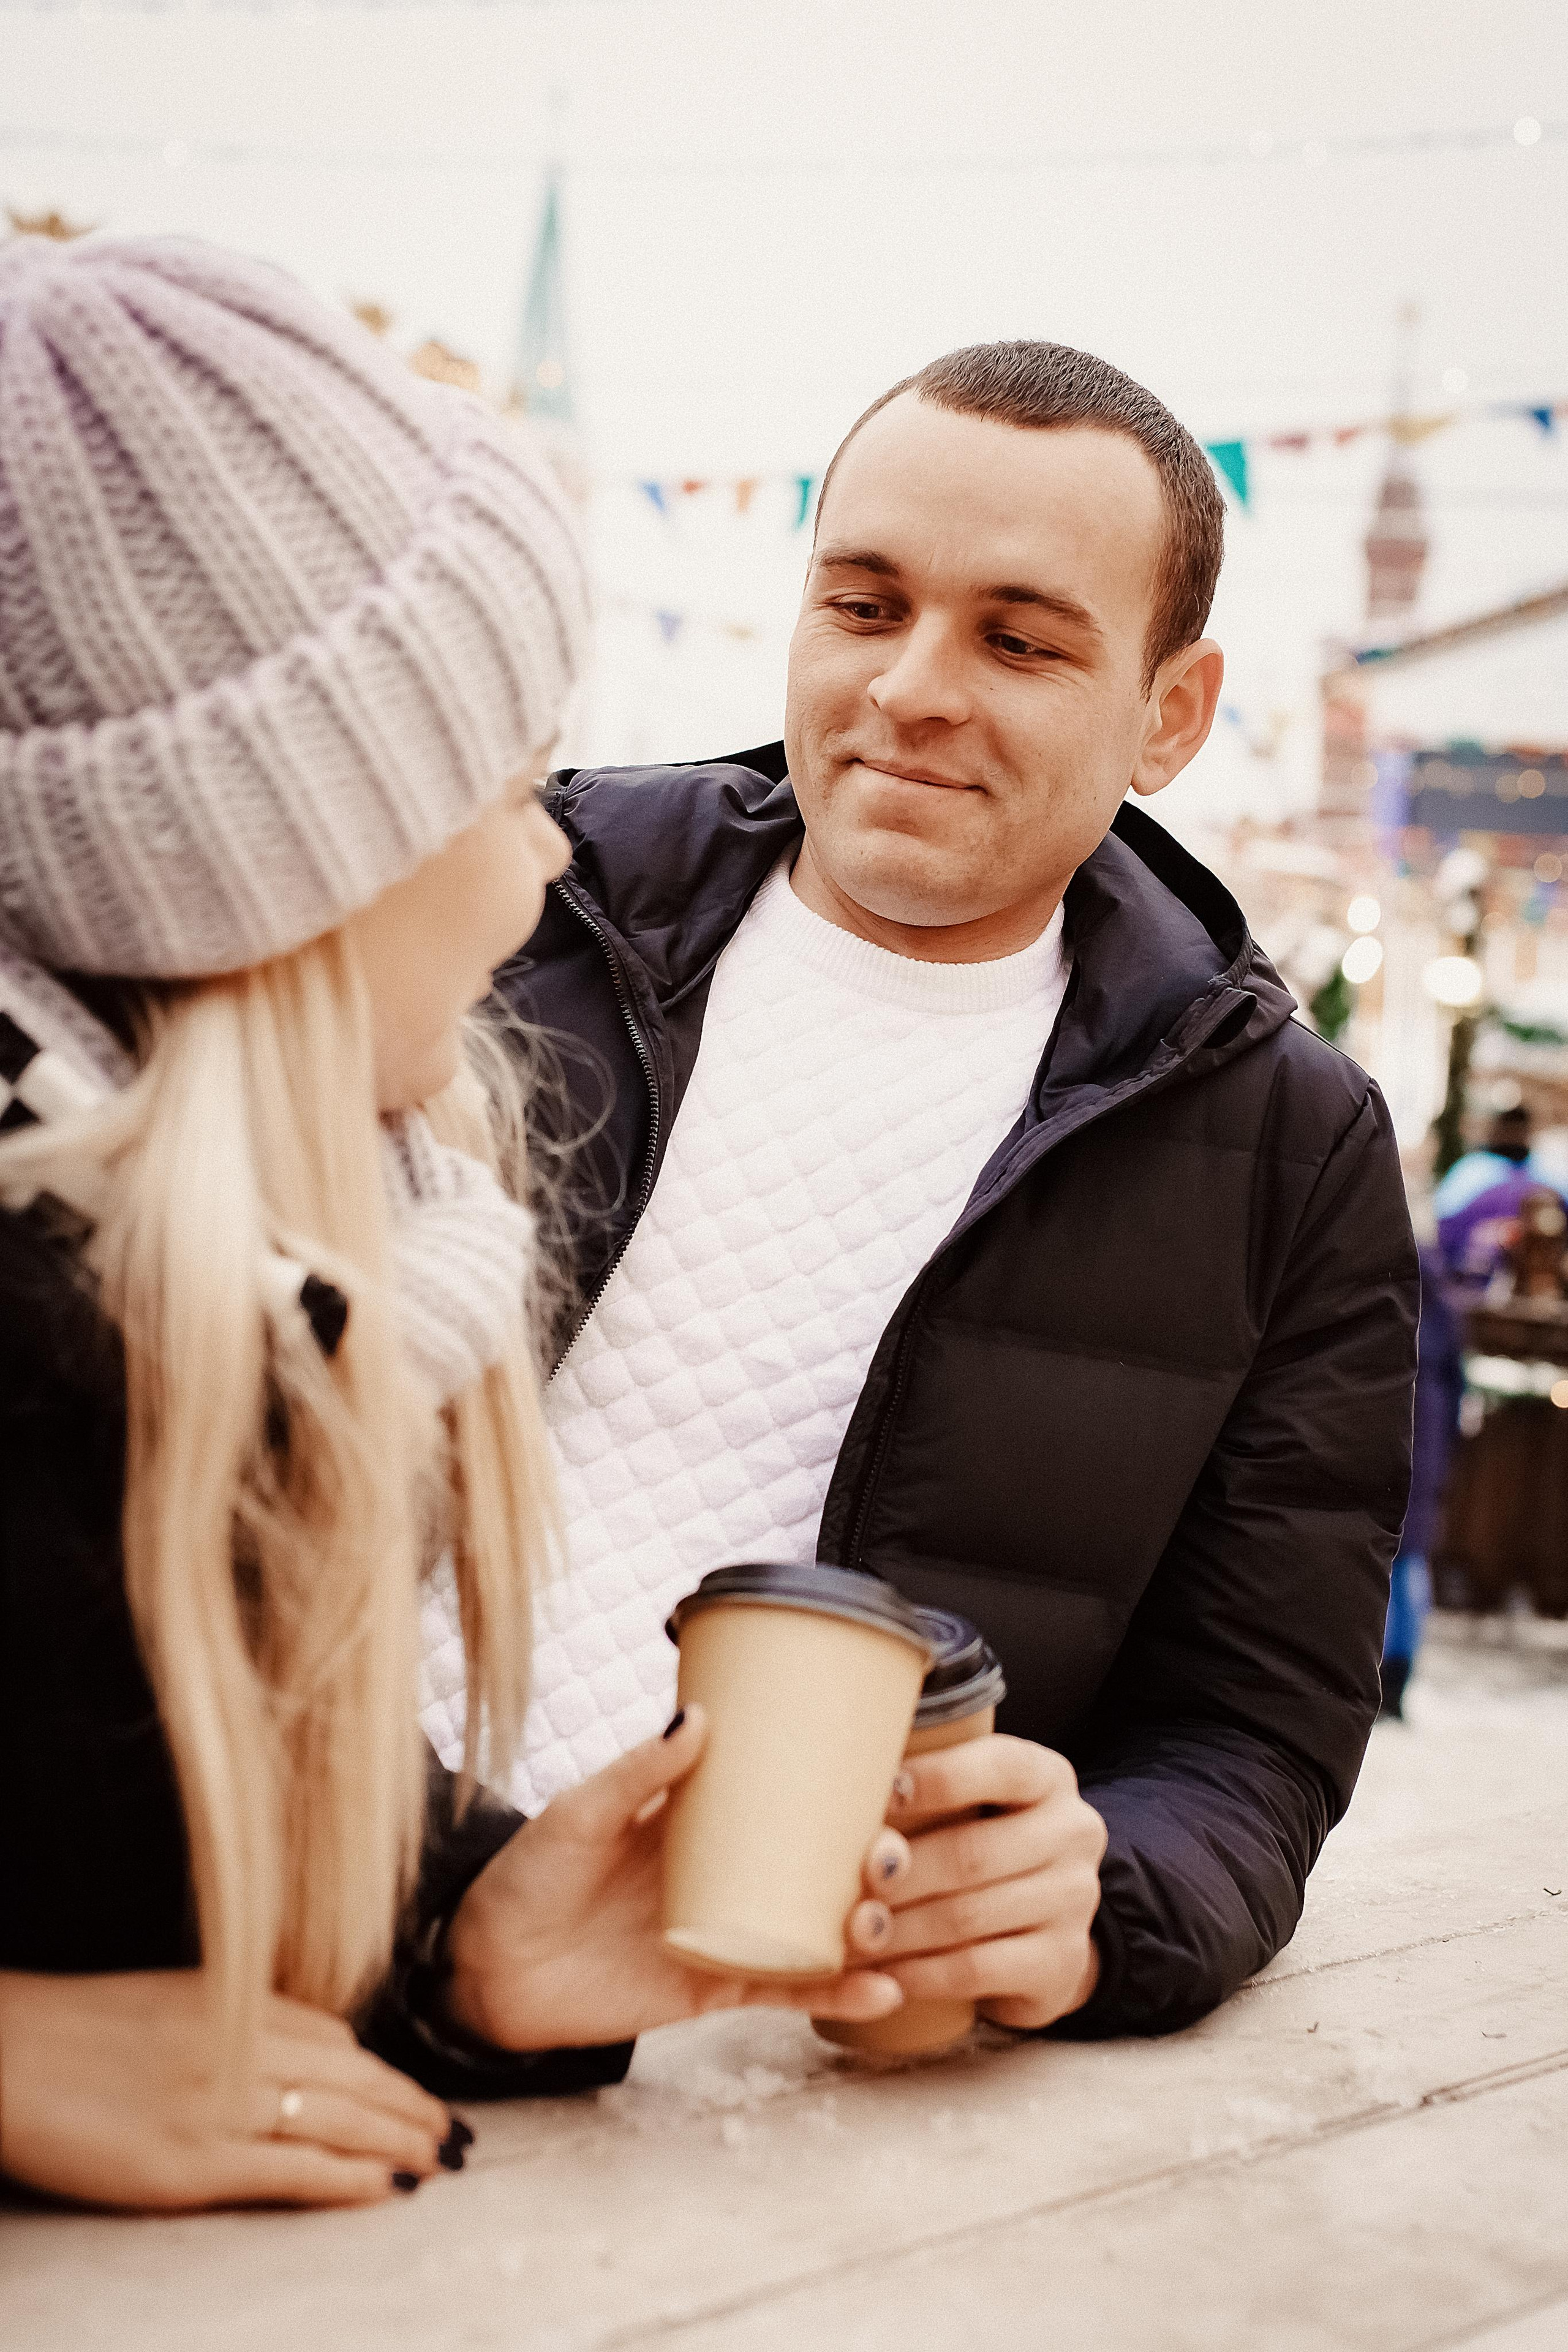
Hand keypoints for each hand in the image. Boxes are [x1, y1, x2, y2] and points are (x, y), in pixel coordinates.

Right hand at [0, 1969, 454, 2212]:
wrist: (9, 2050)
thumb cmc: (81, 2029)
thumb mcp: (175, 2004)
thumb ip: (238, 2023)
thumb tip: (295, 2050)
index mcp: (237, 2005)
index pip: (337, 2037)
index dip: (386, 2070)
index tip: (417, 2091)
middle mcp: (241, 2048)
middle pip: (354, 2077)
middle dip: (412, 2106)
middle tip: (456, 2131)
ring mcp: (219, 2105)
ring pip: (339, 2121)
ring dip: (400, 2142)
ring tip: (440, 2159)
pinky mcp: (191, 2163)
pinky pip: (292, 2170)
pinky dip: (349, 2179)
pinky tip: (388, 2189)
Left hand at [444, 1704, 911, 2049]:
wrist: (484, 1969)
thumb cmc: (525, 1878)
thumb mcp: (580, 1813)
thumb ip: (639, 1772)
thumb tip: (699, 1718)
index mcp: (695, 1821)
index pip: (778, 1796)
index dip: (831, 1788)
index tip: (888, 1776)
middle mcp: (722, 1875)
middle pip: (812, 1865)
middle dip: (864, 1864)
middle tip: (893, 1856)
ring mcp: (725, 1933)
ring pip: (813, 1929)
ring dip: (864, 1928)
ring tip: (896, 1922)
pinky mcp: (714, 1990)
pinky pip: (785, 1991)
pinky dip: (834, 1993)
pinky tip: (881, 1988)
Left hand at [846, 1735, 1105, 2030]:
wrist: (1042, 1927)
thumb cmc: (981, 1843)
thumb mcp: (972, 1802)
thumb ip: (926, 1787)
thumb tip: (842, 1783)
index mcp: (1048, 1778)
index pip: (999, 1767)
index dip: (937, 1778)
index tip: (880, 1791)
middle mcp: (1073, 1834)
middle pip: (970, 1853)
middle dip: (898, 1873)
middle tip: (846, 1883)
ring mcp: (1073, 1903)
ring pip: (965, 1917)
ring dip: (897, 1930)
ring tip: (849, 1933)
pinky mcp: (1059, 1965)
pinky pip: (975, 1970)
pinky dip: (919, 1973)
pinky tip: (881, 1973)